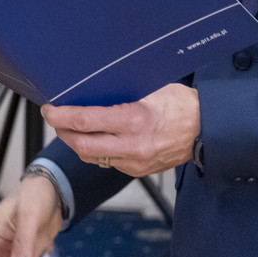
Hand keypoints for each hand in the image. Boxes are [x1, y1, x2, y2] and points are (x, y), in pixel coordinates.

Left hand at [42, 83, 198, 176]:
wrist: (207, 129)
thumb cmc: (183, 105)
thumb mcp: (151, 88)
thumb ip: (122, 92)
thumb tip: (93, 86)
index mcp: (134, 120)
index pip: (85, 121)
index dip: (61, 115)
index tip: (50, 109)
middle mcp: (132, 145)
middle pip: (81, 145)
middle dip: (62, 132)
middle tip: (54, 118)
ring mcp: (135, 161)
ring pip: (92, 157)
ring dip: (76, 143)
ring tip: (69, 128)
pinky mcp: (138, 170)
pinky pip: (107, 162)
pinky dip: (95, 151)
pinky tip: (92, 139)